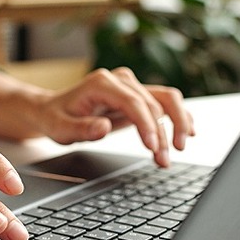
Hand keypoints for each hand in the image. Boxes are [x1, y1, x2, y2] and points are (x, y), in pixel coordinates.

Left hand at [34, 67, 194, 166]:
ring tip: (177, 150)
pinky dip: (178, 117)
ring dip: (176, 125)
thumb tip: (103, 127)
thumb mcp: (60, 128)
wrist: (53, 110)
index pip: (133, 102)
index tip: (153, 147)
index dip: (147, 125)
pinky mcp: (138, 95)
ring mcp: (131, 85)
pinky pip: (165, 102)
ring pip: (166, 100)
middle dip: (162, 134)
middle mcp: (120, 79)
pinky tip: (187, 133)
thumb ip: (81, 129)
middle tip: (163, 159)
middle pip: (153, 103)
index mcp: (101, 83)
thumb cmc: (56, 118)